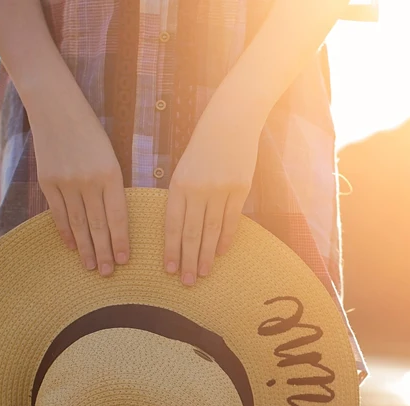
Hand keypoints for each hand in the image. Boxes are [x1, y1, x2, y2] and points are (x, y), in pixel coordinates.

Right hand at [30, 88, 128, 275]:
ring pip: (79, 224)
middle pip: (98, 225)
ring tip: (91, 267)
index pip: (118, 216)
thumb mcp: (109, 156)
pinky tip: (72, 247)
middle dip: (104, 252)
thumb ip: (112, 187)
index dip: (121, 241)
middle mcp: (89, 181)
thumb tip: (114, 222)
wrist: (55, 106)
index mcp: (111, 174)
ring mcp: (67, 182)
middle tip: (108, 274)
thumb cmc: (89, 132)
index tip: (124, 261)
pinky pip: (59, 213)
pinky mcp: (48, 181)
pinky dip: (66, 232)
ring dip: (85, 248)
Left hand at [164, 100, 263, 285]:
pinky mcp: (239, 189)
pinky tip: (222, 253)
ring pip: (211, 231)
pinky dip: (226, 238)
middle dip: (188, 260)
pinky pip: (231, 220)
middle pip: (191, 233)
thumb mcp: (184, 169)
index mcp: (178, 184)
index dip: (171, 249)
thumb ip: (182, 197)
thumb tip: (180, 231)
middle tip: (186, 282)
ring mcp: (219, 190)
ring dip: (207, 255)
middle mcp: (197, 189)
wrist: (231, 120)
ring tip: (203, 273)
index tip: (169, 270)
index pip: (172, 225)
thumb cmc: (204, 147)